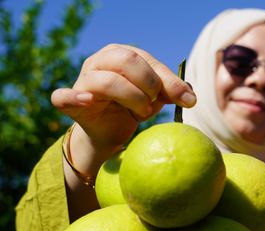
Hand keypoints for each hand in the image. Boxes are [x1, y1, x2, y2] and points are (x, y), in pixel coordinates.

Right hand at [51, 44, 195, 151]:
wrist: (110, 131)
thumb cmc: (134, 107)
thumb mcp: (156, 98)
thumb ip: (171, 92)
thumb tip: (191, 96)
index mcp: (123, 55)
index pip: (148, 61)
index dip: (169, 81)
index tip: (188, 100)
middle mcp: (101, 61)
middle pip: (127, 61)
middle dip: (148, 85)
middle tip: (155, 104)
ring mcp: (83, 79)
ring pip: (107, 81)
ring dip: (131, 98)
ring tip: (142, 112)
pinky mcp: (69, 100)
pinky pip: (63, 96)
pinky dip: (75, 97)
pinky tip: (90, 101)